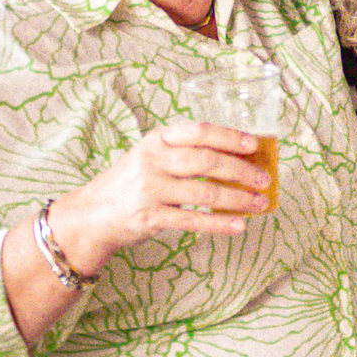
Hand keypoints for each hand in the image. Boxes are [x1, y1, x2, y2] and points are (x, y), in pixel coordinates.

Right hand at [48, 121, 274, 273]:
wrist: (92, 214)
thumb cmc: (132, 182)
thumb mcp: (152, 156)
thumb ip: (185, 153)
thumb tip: (238, 158)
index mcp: (157, 139)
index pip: (198, 131)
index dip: (229, 136)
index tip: (255, 144)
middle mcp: (153, 160)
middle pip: (206, 161)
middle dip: (241, 170)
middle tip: (264, 179)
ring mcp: (150, 189)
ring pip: (204, 192)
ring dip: (238, 198)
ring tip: (260, 203)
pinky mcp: (149, 217)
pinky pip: (193, 220)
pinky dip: (220, 224)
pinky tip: (240, 225)